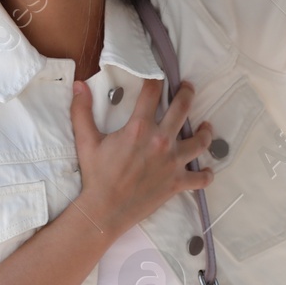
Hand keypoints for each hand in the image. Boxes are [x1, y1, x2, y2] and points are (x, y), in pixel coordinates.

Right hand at [70, 78, 213, 237]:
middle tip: (187, 88)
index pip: (152, 93)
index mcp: (139, 128)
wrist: (105, 210)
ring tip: (206, 126)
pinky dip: (206, 175)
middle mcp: (161, 141)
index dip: (156, 79)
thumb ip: (82, 111)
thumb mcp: (86, 141)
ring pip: (200, 141)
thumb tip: (78, 84)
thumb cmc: (96, 175)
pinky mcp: (177, 183)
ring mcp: (172, 163)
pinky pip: (200, 178)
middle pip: (182, 109)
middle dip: (186, 94)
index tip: (159, 74)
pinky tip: (207, 170)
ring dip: (205, 132)